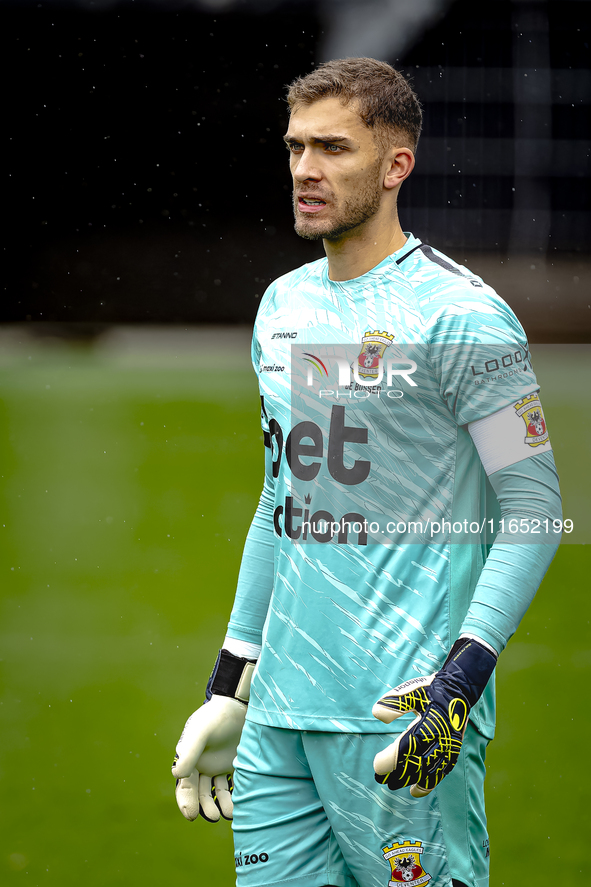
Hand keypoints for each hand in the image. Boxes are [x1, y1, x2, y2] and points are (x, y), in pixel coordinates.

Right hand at [172, 695, 246, 820]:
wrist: (238, 706)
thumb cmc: (215, 717)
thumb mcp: (200, 732)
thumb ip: (189, 751)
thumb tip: (176, 775)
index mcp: (189, 760)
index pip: (185, 786)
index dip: (186, 802)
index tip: (191, 815)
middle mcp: (201, 766)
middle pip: (200, 793)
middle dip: (205, 806)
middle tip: (213, 816)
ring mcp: (217, 766)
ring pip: (216, 792)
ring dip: (220, 804)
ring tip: (229, 812)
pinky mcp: (233, 765)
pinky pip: (232, 786)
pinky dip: (233, 796)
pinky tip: (240, 803)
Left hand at [372, 637, 496, 796]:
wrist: (459, 690)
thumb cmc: (431, 690)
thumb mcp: (413, 691)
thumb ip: (395, 702)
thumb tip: (377, 713)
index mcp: (431, 722)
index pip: (409, 745)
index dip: (393, 758)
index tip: (377, 765)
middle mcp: (442, 737)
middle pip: (418, 762)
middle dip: (398, 773)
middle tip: (379, 779)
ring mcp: (449, 746)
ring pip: (429, 770)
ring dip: (410, 780)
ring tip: (393, 785)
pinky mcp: (453, 751)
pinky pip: (442, 772)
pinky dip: (429, 783)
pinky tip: (416, 790)